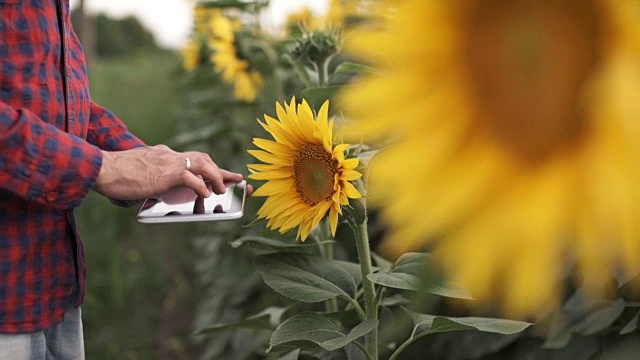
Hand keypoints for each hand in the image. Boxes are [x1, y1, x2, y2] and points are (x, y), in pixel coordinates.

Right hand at [93, 145, 251, 199]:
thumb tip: (154, 186)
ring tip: (221, 190)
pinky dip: (201, 186)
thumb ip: (151, 175)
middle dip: (222, 171)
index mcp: (163, 154)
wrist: (101, 168)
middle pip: (203, 159)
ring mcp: (169, 162)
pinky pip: (191, 178)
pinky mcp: (166, 173)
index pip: (192, 158)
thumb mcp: (138, 172)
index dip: (211, 166)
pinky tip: (205, 194)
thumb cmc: (114, 174)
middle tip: (236, 180)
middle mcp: (169, 155)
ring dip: (216, 177)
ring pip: (203, 165)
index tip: (224, 173)